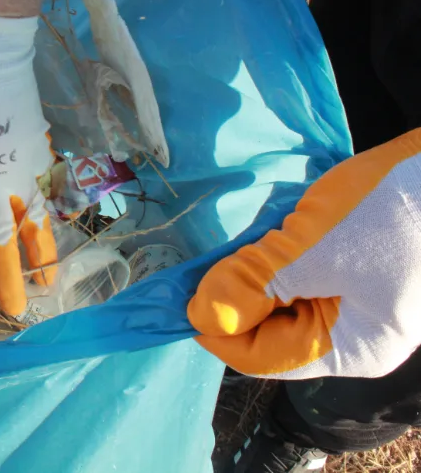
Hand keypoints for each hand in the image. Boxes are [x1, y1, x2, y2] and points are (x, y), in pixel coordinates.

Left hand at [189, 129, 420, 378]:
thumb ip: (255, 286)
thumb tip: (204, 317)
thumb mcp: (314, 249)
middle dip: (234, 298)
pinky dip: (274, 257)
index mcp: (350, 349)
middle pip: (270, 330)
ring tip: (231, 245)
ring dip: (251, 274)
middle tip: (199, 263)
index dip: (215, 329)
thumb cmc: (389, 210)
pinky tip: (264, 232)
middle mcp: (353, 334)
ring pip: (280, 300)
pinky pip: (298, 275)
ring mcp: (356, 300)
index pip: (261, 357)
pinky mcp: (354, 267)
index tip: (178, 296)